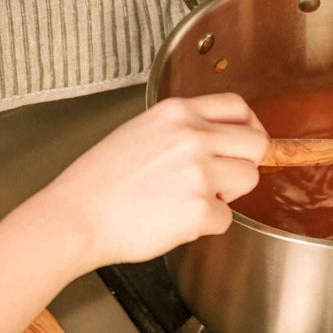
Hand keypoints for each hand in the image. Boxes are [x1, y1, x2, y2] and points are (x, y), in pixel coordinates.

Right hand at [41, 94, 268, 268]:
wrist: (76, 216)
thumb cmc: (98, 182)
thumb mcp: (140, 131)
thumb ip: (180, 129)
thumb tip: (216, 140)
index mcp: (177, 112)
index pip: (238, 107)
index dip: (248, 127)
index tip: (245, 142)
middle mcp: (193, 135)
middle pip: (256, 143)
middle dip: (245, 162)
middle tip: (225, 179)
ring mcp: (200, 171)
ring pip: (249, 179)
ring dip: (228, 194)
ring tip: (191, 199)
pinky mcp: (201, 208)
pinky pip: (227, 219)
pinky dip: (206, 225)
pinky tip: (175, 220)